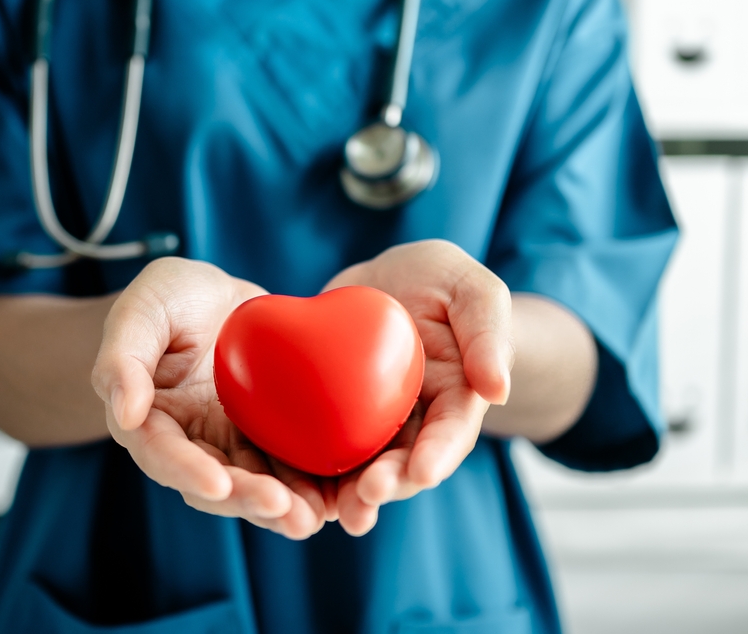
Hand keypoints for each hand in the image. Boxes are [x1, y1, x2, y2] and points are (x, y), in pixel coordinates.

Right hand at [91, 258, 327, 538]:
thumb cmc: (165, 297)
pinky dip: (312, 481)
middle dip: (247, 500)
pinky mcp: (266, 434)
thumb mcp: (139, 310)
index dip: (189, 472)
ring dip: (284, 505)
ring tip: (316, 515)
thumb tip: (125, 412)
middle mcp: (190, 442)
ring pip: (256, 483)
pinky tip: (340, 492)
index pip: (163, 455)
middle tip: (283, 509)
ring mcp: (231, 442)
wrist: (211, 295)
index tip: (219, 485)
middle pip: (215, 483)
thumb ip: (122, 357)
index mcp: (150, 420)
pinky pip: (288, 463)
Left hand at [321, 240, 513, 534]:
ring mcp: (373, 421)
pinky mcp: (333, 412)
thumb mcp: (472, 291)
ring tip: (334, 511)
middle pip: (404, 461)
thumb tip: (499, 390)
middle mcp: (414, 419)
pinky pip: (322, 441)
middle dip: (388, 483)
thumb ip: (488, 334)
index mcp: (454, 397)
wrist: (386, 280)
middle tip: (366, 497)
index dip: (437, 455)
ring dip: (350, 491)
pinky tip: (292, 485)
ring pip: (363, 463)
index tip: (422, 474)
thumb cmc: (440, 281)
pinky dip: (311, 467)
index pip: (449, 432)